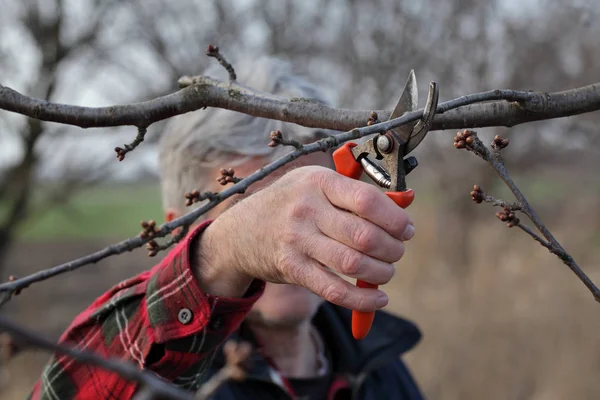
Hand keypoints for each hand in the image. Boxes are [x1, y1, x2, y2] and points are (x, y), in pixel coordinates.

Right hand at [195, 166, 414, 311]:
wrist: (241, 231)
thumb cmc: (290, 203)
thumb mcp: (316, 183)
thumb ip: (355, 192)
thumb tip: (403, 204)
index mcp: (318, 181)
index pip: (367, 200)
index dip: (395, 218)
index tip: (405, 229)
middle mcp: (306, 209)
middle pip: (364, 236)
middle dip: (392, 249)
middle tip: (397, 251)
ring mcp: (297, 241)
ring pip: (353, 264)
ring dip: (381, 273)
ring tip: (386, 271)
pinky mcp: (292, 269)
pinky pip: (334, 290)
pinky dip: (362, 300)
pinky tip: (377, 298)